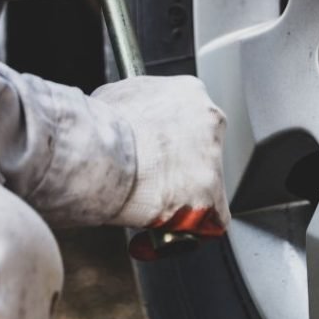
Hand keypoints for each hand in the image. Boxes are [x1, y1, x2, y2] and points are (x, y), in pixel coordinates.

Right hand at [92, 75, 229, 260]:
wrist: (104, 151)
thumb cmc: (107, 124)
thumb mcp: (119, 95)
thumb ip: (136, 103)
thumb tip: (126, 114)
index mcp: (190, 91)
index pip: (191, 118)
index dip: (173, 139)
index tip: (159, 150)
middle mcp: (209, 119)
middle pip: (204, 148)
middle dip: (182, 165)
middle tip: (156, 177)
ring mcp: (213, 156)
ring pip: (208, 181)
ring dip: (186, 194)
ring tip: (158, 203)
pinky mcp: (210, 191)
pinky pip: (214, 216)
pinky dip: (195, 225)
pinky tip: (175, 227)